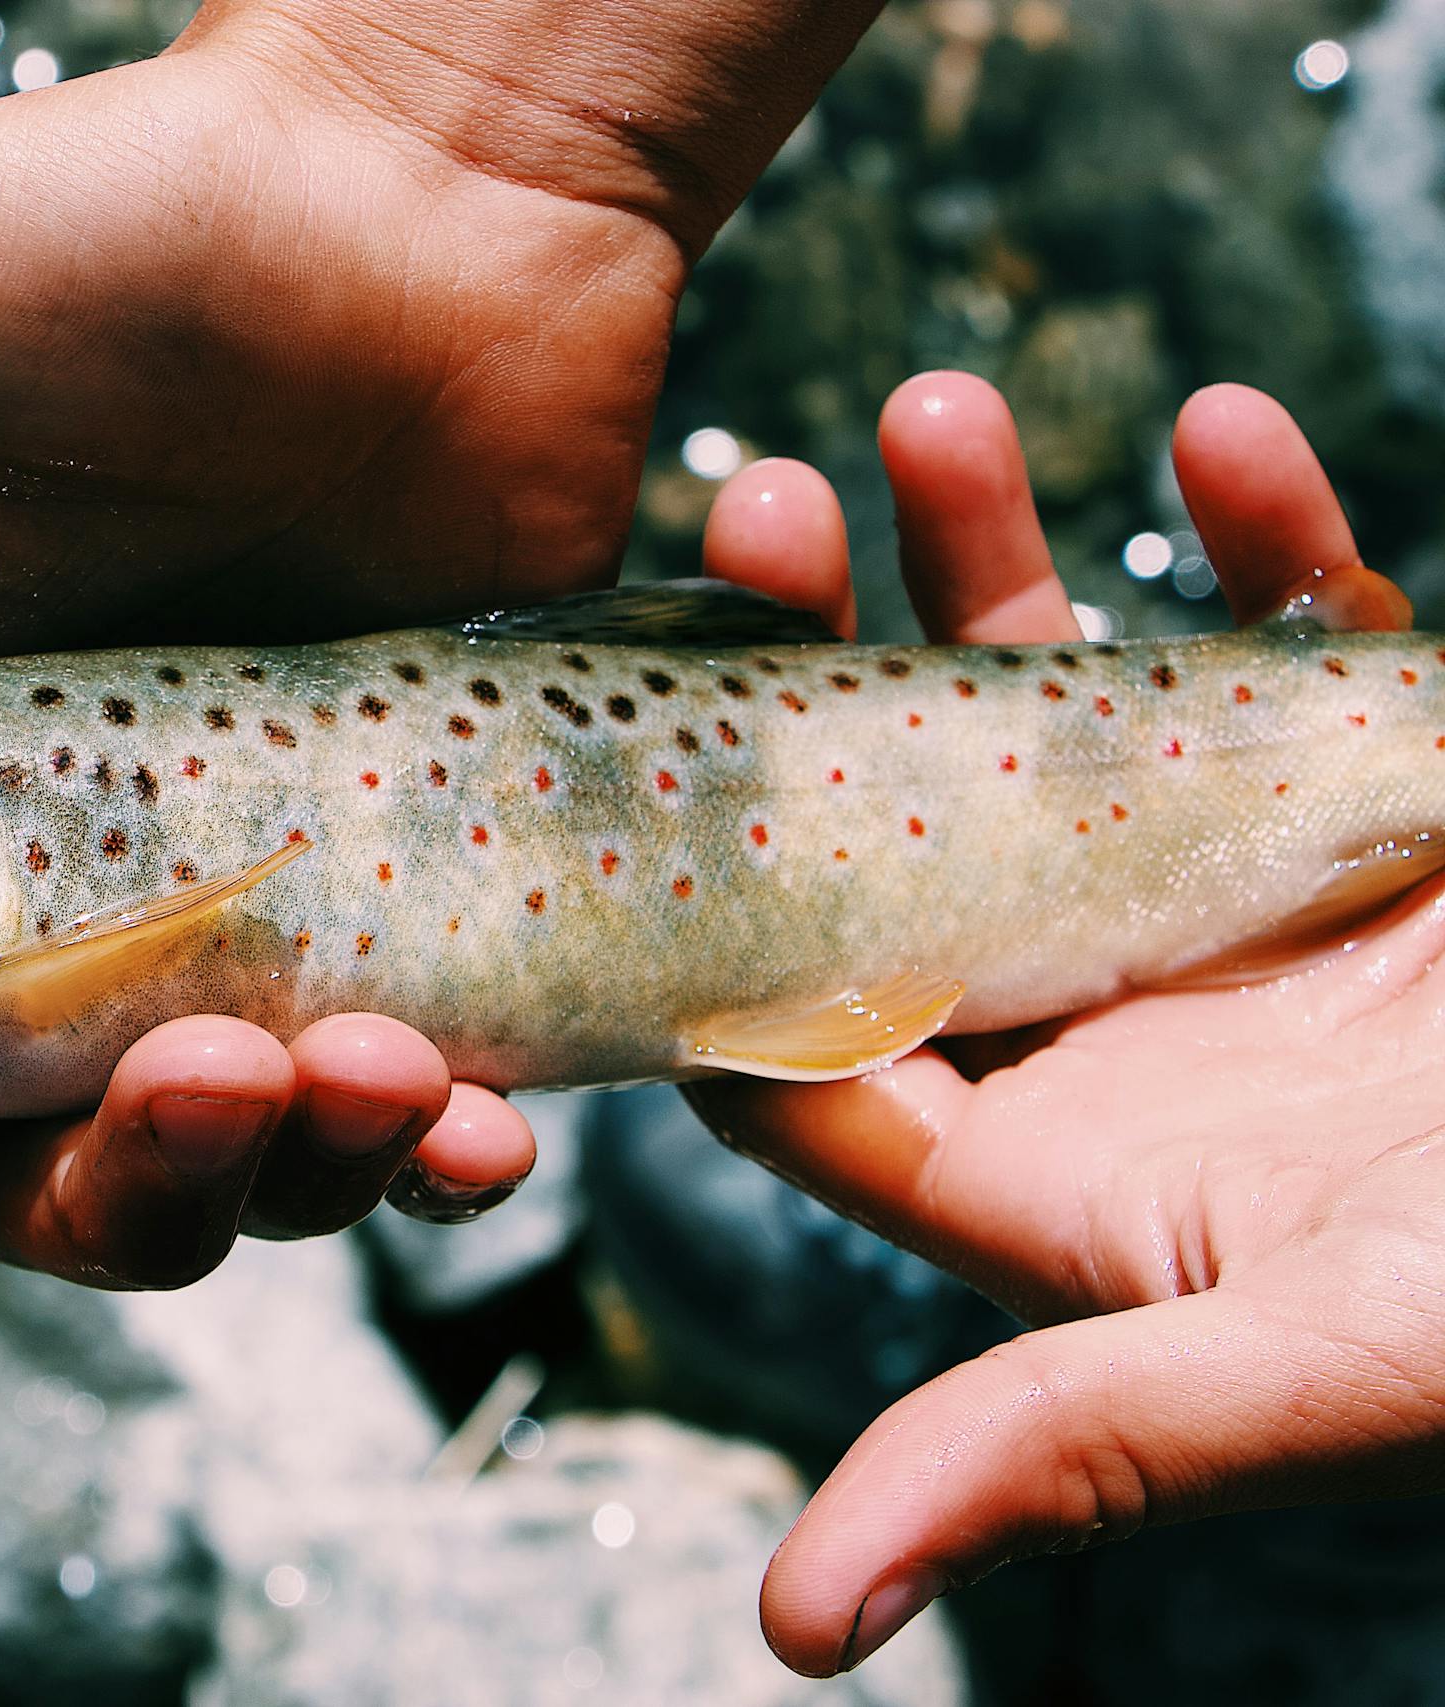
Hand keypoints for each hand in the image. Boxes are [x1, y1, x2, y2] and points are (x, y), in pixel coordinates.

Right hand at [0, 0, 884, 1442]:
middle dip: (111, 1205)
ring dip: (288, 1173)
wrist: (432, 181)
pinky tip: (478, 1111)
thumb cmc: (126, 231)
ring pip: (237, 1160)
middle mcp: (59, 891)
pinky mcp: (414, 870)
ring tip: (374, 1069)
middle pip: (43, 1178)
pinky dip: (440, 1136)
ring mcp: (247, 892)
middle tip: (193, 1091)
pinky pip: (416, 1083)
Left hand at [691, 372, 1442, 1674]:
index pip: (804, 1033)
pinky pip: (1302, 635)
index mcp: (1045, 1157)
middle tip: (743, 509)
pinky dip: (1270, 534)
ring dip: (999, 559)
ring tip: (923, 418)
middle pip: (899, 823)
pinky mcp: (1383, 788)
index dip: (703, 906)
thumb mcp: (1309, 1363)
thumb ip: (1057, 1446)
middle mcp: (1108, 1012)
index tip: (635, 754)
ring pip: (1069, 699)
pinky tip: (1219, 430)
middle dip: (820, 662)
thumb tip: (789, 1626)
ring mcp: (1234, 888)